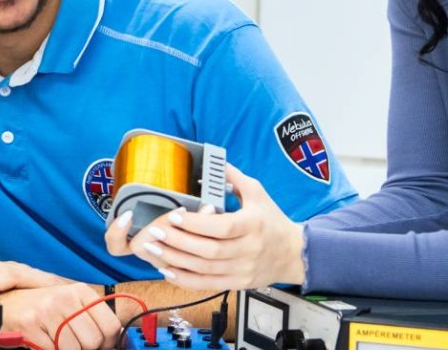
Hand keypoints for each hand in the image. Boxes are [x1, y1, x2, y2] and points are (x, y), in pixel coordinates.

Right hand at [0, 284, 121, 349]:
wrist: (7, 303)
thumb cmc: (43, 308)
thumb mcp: (70, 305)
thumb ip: (92, 318)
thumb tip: (114, 340)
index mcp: (80, 291)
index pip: (111, 325)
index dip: (108, 343)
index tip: (100, 346)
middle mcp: (65, 297)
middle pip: (93, 340)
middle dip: (85, 349)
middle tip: (73, 344)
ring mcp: (46, 310)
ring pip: (74, 349)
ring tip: (56, 341)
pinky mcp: (30, 324)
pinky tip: (43, 341)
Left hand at [106, 166, 306, 289]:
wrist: (293, 253)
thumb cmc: (272, 221)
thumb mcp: (258, 194)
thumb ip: (234, 178)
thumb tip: (213, 162)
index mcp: (253, 225)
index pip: (222, 227)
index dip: (196, 223)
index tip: (174, 216)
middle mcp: (248, 249)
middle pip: (209, 250)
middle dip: (178, 242)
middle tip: (155, 232)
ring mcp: (243, 269)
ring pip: (204, 269)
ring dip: (176, 260)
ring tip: (154, 250)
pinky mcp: (238, 283)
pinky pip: (207, 284)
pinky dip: (186, 279)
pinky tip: (168, 270)